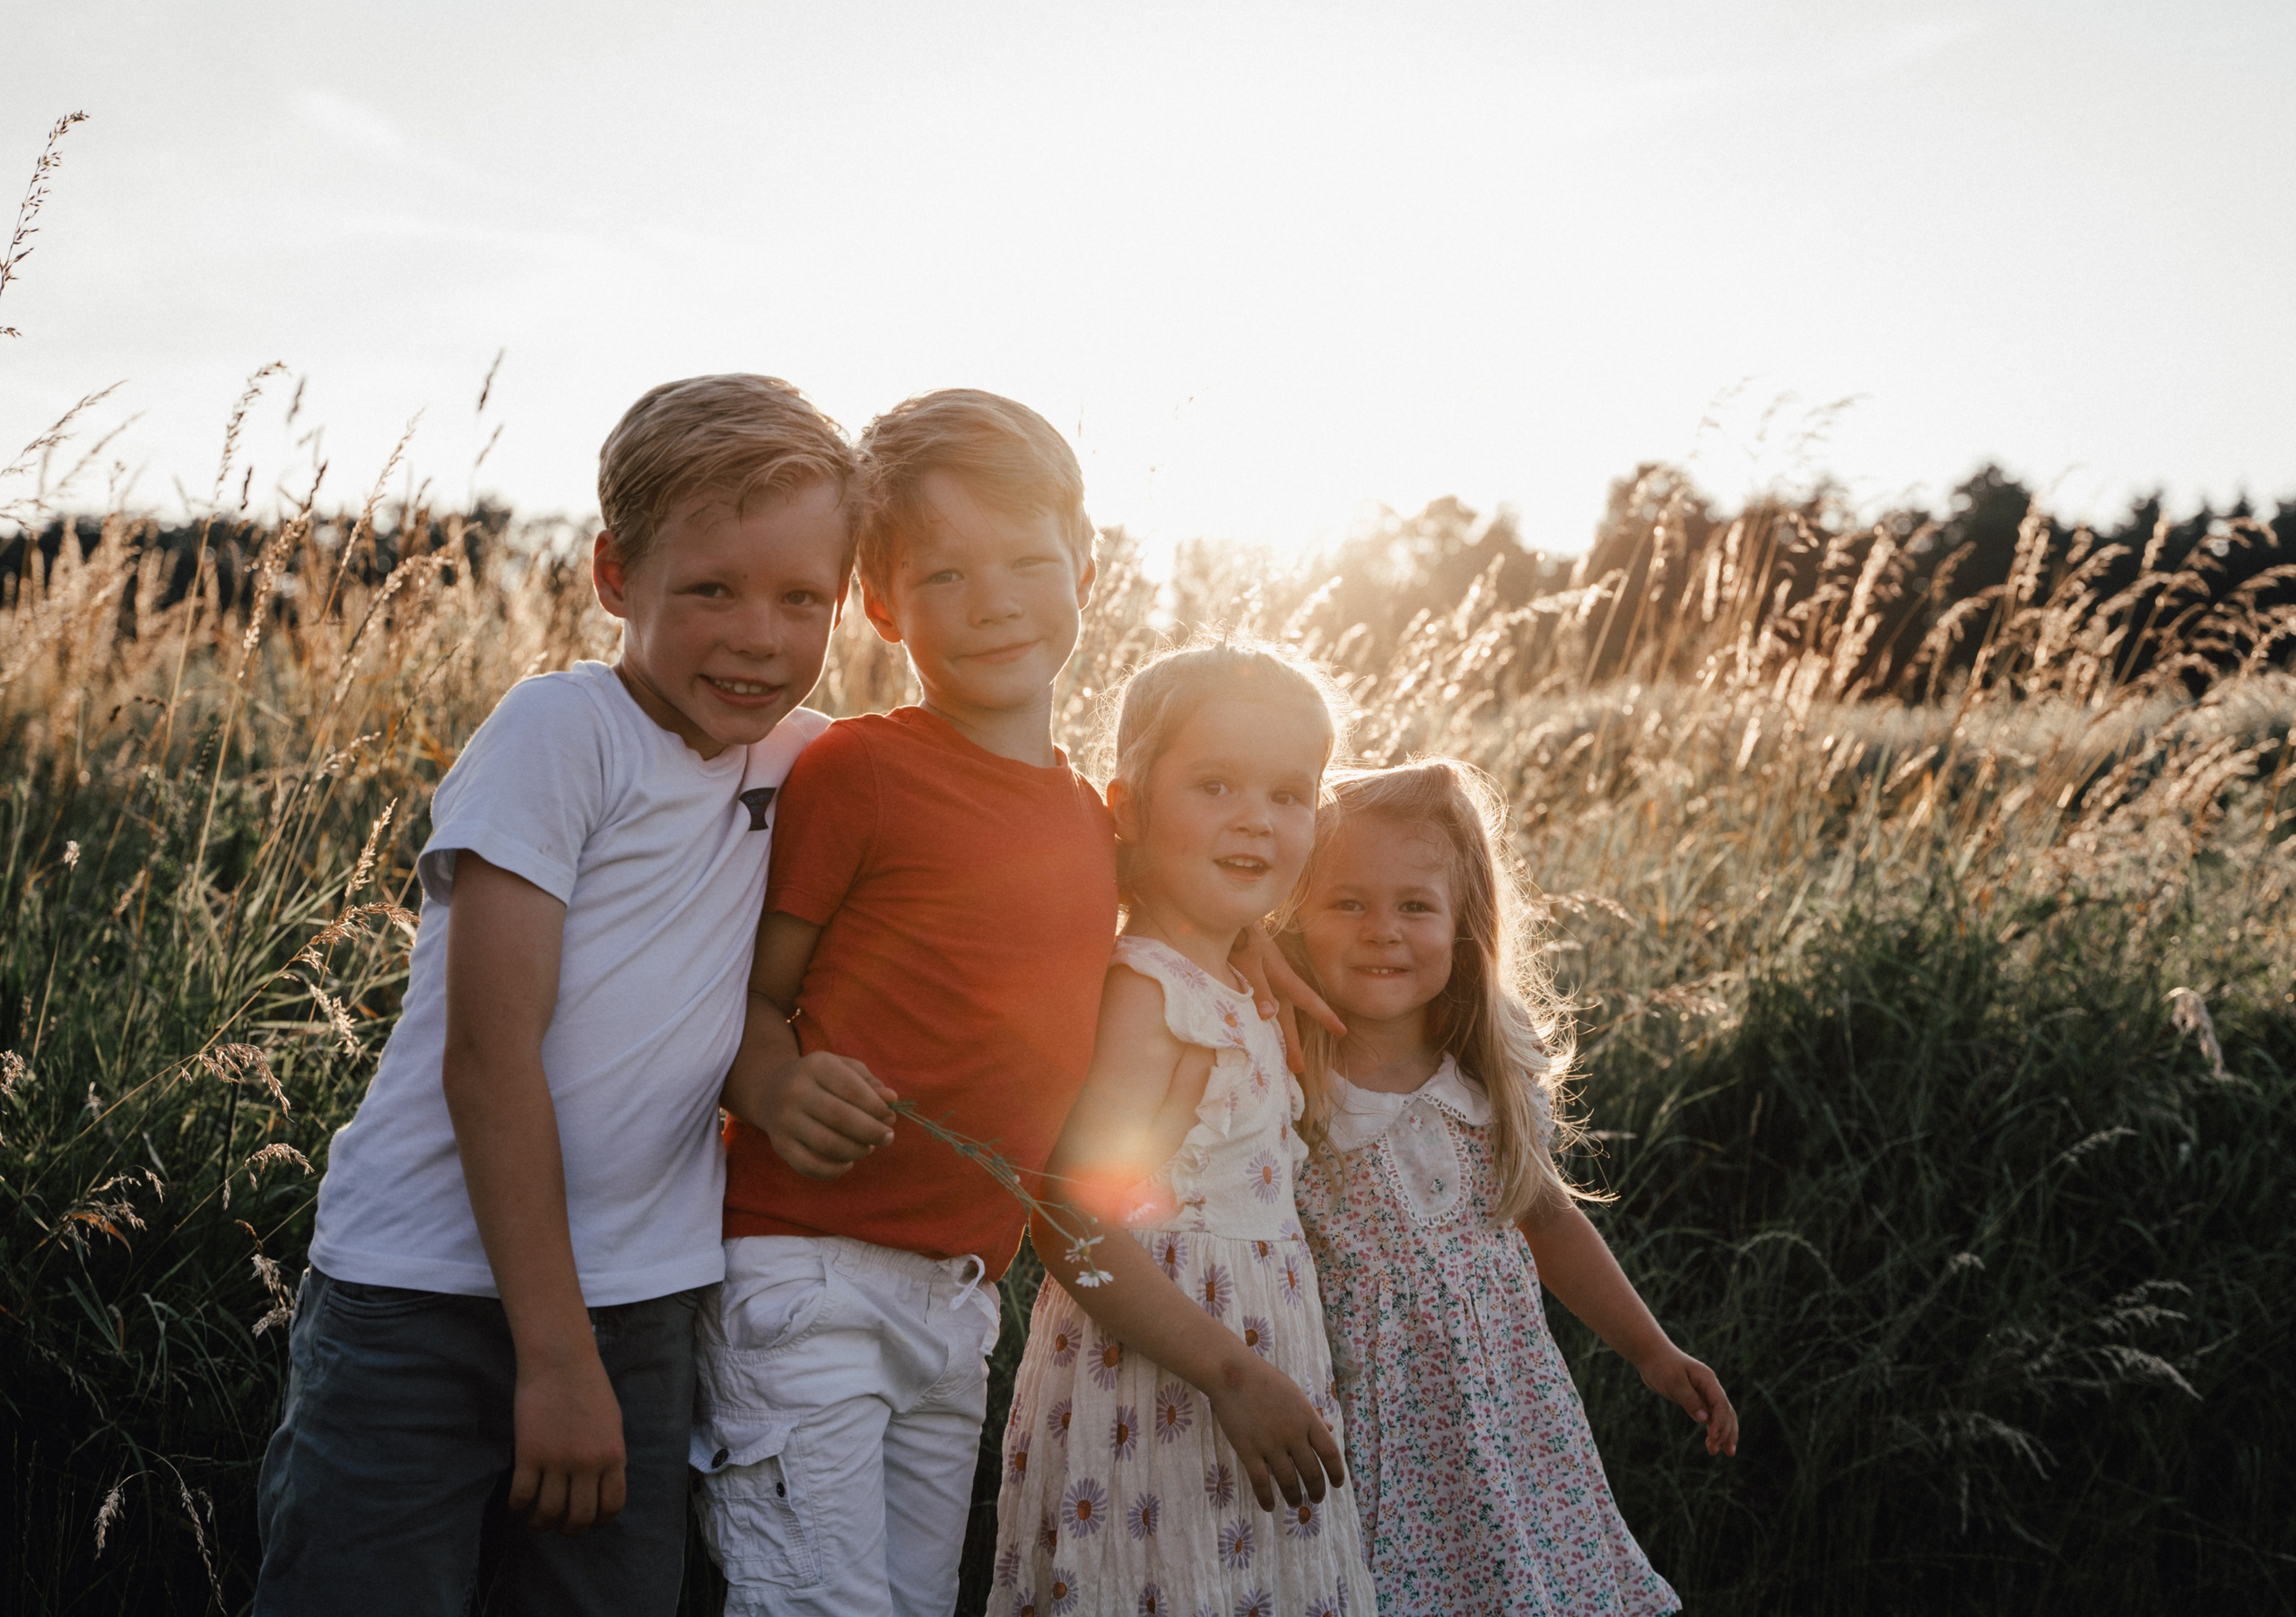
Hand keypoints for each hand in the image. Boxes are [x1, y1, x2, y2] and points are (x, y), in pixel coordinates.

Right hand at [510, 1341, 627, 1532]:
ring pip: (548, 1513)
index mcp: (613, 1456)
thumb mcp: (612, 1424)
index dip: (599, 1522)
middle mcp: (588, 1464)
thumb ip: (609, 1457)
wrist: (561, 1361)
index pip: (611, 1506)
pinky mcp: (529, 1454)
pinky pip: (521, 1496)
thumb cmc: (588, 1387)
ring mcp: (557, 1461)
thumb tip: (601, 1486)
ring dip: (541, 1523)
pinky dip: (518, 1507)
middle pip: (579, 1517)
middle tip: (560, 1526)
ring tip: (537, 1519)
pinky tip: (518, 1503)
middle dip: (570, 1529)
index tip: (589, 1523)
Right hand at [747, 1050, 896, 1179]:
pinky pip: (810, 1165)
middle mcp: (796, 1091)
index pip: (853, 1089)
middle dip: (872, 1132)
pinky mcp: (779, 1145)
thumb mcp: (844, 1069)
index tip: (890, 1118)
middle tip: (888, 1137)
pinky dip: (834, 1170)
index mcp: (816, 1066)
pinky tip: (847, 1162)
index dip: (877, 1108)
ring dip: (856, 1151)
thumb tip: (891, 1099)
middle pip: (841, 1118)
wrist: (771, 1091)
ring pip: (828, 1144)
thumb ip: (870, 1083)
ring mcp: (785, 1119)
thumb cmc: (820, 1080)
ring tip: (868, 1148)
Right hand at [1203, 1350, 1346, 1511]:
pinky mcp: (1248, 1450)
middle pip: (1312, 1472)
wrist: (1232, 1374)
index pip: (1330, 1452)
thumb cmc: (1266, 1381)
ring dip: (1294, 1496)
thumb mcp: (1296, 1395)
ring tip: (1295, 1502)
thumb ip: (1312, 1415)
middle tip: (1316, 1498)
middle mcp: (1292, 1434)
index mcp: (1307, 1418)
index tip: (1337, 1484)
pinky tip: (1269, 1506)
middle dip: (1317, 1490)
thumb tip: (1330, 1428)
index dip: (1337, 1472)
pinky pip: (1260, 1482)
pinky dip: (1266, 1498)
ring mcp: (1270, 1444)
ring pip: (1288, 1481)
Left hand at [1229, 931, 1344, 1075]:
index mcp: (1282, 975)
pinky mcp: (1251, 978)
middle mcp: (1277, 980)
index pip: (1308, 1000)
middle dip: (1292, 1043)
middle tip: (1298, 1069)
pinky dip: (1264, 1020)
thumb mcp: (1249, 961)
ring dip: (1278, 1035)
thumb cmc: (1239, 936)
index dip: (1325, 1016)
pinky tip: (1260, 1030)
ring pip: (1276, 1013)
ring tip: (1279, 1058)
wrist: (1224, 918)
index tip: (1342, 1031)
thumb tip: (1270, 1016)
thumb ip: (1259, 987)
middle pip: (1288, 1017)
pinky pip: (1262, 1005)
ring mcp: (1265, 980)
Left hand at [1637, 1345, 1738, 1456]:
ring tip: (1720, 1452)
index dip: (1720, 1423)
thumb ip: (1689, 1399)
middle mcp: (1710, 1387)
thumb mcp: (1674, 1382)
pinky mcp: (1696, 1399)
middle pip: (1726, 1412)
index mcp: (1708, 1380)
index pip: (1721, 1405)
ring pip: (1721, 1416)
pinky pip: (1710, 1417)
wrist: (1651, 1355)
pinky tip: (1710, 1443)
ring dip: (1723, 1434)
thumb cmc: (1662, 1366)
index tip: (1713, 1438)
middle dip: (1727, 1432)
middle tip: (1724, 1452)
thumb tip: (1705, 1419)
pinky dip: (1712, 1429)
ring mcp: (1705, 1393)